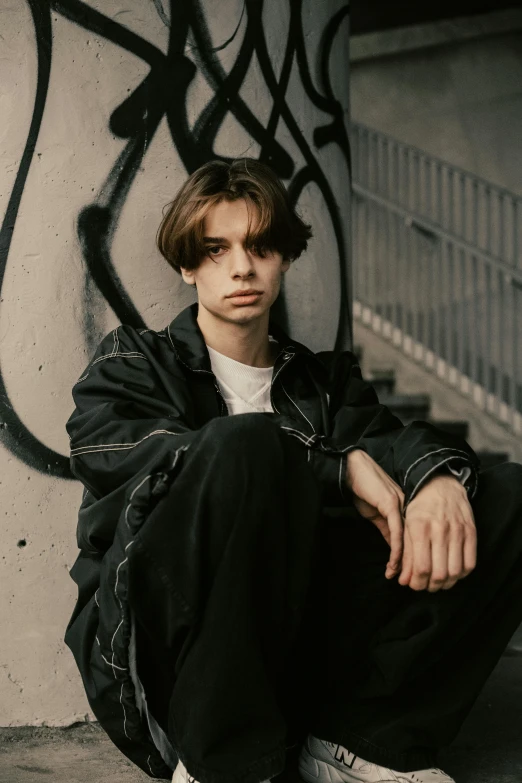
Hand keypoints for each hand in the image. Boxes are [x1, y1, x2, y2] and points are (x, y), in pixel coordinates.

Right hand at [345, 449, 404, 578]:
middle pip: (418, 541)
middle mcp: (410, 508)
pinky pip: (397, 532)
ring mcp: (403, 506)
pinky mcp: (392, 505)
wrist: (352, 471)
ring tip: (399, 576)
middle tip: (407, 583)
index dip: (414, 558)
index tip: (408, 576)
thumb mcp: (377, 514)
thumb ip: (388, 530)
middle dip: (413, 564)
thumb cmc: (363, 490)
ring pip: (410, 539)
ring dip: (405, 561)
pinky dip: (396, 550)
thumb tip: (395, 550)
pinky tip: (393, 564)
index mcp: (409, 510)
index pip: (417, 539)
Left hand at [398, 474, 476, 591]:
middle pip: (439, 573)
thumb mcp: (406, 526)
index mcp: (419, 528)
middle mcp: (440, 530)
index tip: (415, 585)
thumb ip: (405, 555)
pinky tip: (453, 574)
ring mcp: (457, 531)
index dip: (418, 583)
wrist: (439, 484)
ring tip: (440, 583)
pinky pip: (470, 562)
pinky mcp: (470, 532)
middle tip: (427, 586)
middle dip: (431, 586)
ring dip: (447, 584)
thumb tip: (403, 581)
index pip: (421, 567)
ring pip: (455, 571)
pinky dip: (462, 574)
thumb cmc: (419, 507)